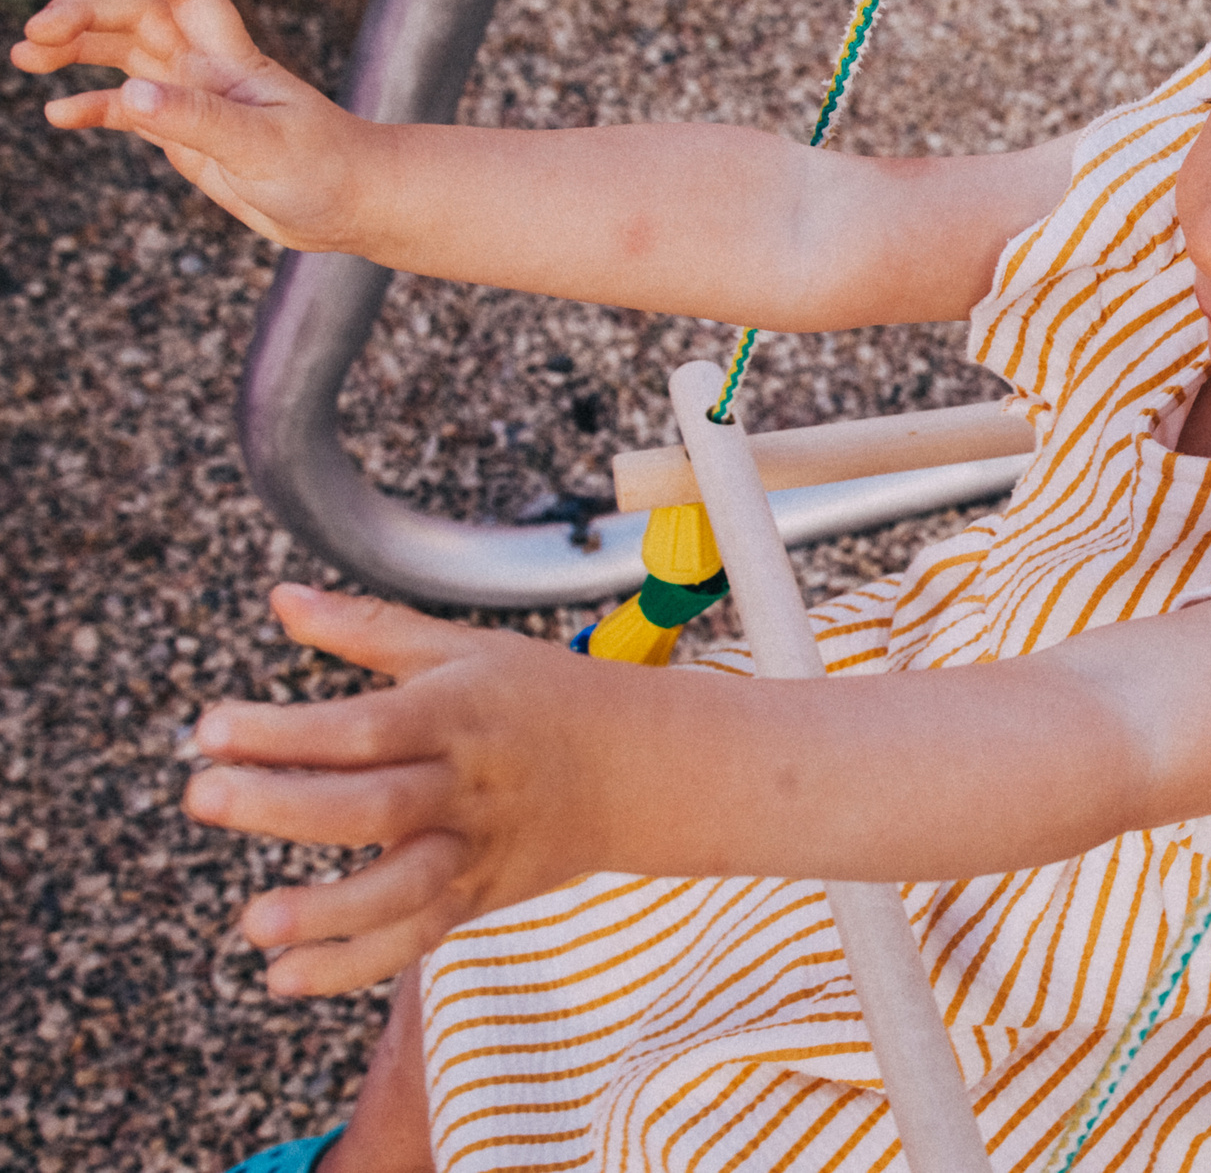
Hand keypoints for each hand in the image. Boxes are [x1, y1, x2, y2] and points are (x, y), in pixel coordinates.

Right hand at [13, 0, 374, 250]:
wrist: (353, 209)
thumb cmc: (326, 170)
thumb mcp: (261, 146)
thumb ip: (197, 120)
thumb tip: (130, 94)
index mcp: (232, 59)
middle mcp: (209, 70)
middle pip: (137, 19)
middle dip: (83, 15)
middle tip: (33, 34)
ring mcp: (196, 102)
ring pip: (126, 58)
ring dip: (77, 52)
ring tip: (25, 57)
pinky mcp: (189, 138)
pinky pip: (129, 111)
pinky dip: (93, 108)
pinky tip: (58, 114)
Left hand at [185, 586, 622, 996]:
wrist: (641, 767)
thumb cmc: (541, 697)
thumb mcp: (462, 650)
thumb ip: (367, 628)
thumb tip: (279, 598)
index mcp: (457, 713)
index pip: (367, 725)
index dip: (288, 730)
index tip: (211, 729)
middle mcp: (467, 784)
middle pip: (376, 806)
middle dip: (286, 806)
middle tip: (203, 798)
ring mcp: (476, 847)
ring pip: (405, 889)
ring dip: (330, 912)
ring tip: (254, 923)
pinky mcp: (480, 896)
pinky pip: (418, 938)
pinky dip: (356, 965)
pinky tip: (286, 977)